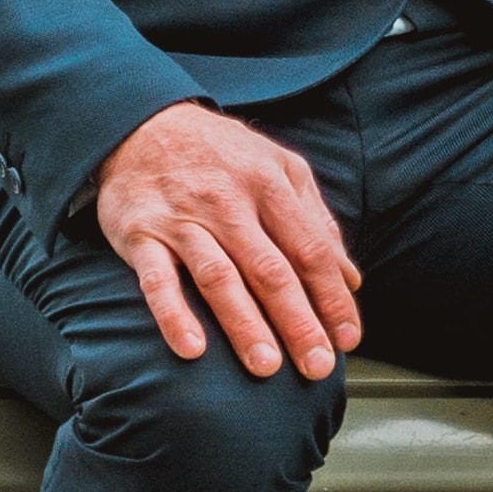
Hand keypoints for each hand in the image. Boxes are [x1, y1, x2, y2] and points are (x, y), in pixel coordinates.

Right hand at [94, 103, 365, 377]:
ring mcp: (182, 219)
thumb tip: (351, 278)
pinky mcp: (140, 233)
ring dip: (244, 324)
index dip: (331, 297)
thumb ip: (316, 221)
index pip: (309, 249)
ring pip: (219, 277)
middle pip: (270, 270)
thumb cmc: (221, 155)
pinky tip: (193, 348)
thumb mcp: (278, 168)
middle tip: (318, 367)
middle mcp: (227, 201)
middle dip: (298, 322)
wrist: (142, 124)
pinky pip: (157, 279)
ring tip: (266, 367)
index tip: (348, 338)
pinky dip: (174, 314)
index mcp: (268, 184)